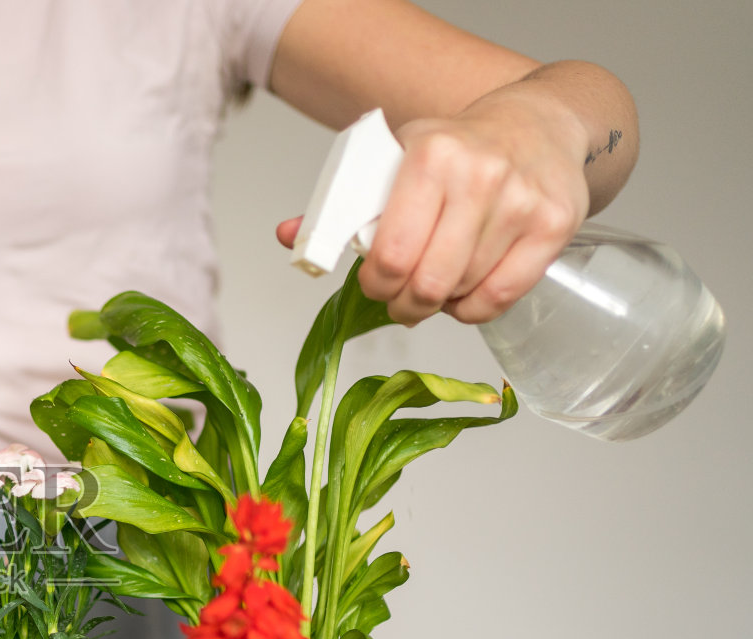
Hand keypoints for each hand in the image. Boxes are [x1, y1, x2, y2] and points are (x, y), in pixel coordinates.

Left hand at [278, 101, 588, 325]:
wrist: (538, 123)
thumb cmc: (457, 148)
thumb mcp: (395, 159)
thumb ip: (342, 202)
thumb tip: (287, 236)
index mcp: (431, 155)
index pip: (390, 252)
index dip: (375, 285)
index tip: (374, 286)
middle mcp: (480, 175)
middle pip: (427, 282)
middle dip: (404, 305)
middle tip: (401, 302)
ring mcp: (522, 201)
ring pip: (463, 293)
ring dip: (440, 304)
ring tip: (435, 286)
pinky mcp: (556, 225)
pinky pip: (502, 298)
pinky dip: (474, 309)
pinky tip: (466, 291)